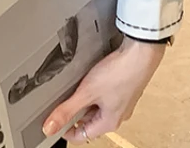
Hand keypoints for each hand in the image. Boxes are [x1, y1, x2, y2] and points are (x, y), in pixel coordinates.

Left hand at [42, 37, 166, 143]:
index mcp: (109, 122)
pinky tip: (91, 79)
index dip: (67, 131)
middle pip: (91, 121)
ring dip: (86, 101)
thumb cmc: (118, 73)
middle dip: (76, 114)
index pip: (84, 135)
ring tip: (75, 88)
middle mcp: (118, 115)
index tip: (56, 123)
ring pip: (99, 107)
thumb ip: (67, 109)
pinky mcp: (124, 88)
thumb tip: (50, 127)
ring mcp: (122, 101)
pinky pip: (105, 95)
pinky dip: (95, 91)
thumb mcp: (86, 92)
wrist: (139, 55)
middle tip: (62, 102)